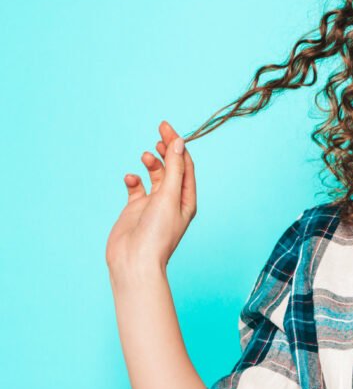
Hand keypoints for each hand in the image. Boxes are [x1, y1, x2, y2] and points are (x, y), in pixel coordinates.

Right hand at [106, 121, 197, 274]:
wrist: (134, 262)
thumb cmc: (156, 234)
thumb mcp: (168, 197)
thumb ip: (173, 169)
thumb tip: (178, 142)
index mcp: (187, 199)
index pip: (186, 165)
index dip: (178, 144)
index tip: (167, 127)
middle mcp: (172, 201)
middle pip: (172, 168)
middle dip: (166, 149)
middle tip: (159, 131)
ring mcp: (153, 205)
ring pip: (155, 176)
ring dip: (151, 163)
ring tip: (145, 155)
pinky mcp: (135, 209)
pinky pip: (136, 188)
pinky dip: (134, 179)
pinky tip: (130, 178)